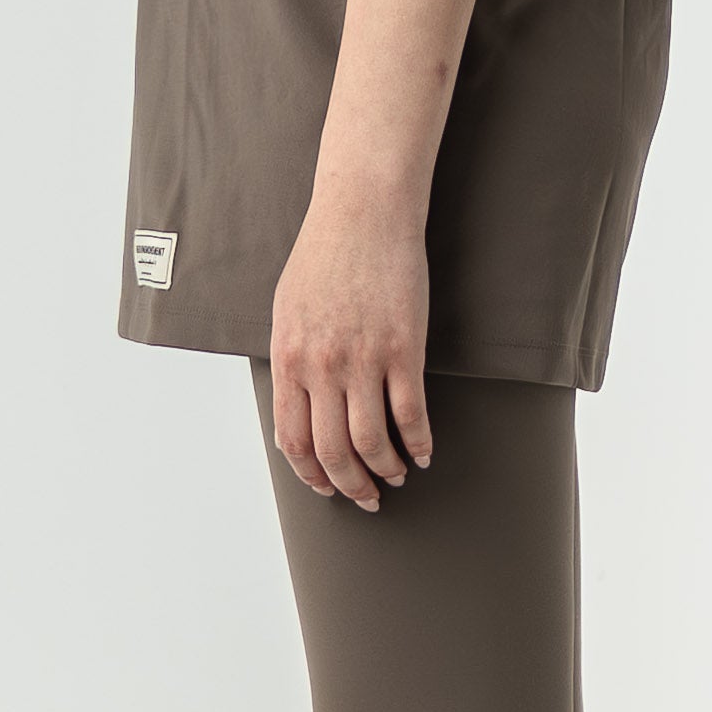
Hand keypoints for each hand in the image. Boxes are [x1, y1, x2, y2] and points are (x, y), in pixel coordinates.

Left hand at [270, 185, 433, 509]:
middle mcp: (322, 366)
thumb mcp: (287, 312)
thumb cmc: (324, 258)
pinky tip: (423, 452)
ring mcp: (364, 359)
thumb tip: (296, 410)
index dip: (311, 474)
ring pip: (374, 441)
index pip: (294, 440)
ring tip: (396, 476)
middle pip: (334, 451)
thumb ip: (291, 363)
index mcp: (289, 359)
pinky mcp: (404, 348)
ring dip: (386, 470)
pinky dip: (419, 442)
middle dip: (350, 485)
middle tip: (365, 498)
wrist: (363, 214)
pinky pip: (411, 413)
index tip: (326, 487)